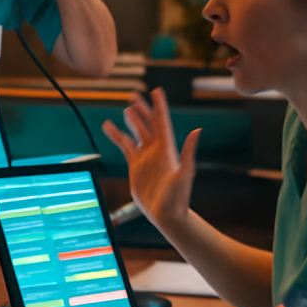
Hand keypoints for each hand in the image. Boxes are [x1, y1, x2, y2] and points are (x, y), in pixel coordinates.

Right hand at [102, 88, 198, 233]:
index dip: (159, 106)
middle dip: (142, 109)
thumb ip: (188, 152)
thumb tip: (197, 130)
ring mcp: (145, 157)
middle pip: (148, 124)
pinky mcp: (135, 166)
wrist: (167, 214)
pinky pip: (125, 146)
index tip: (156, 91)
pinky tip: (109, 128)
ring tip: (125, 109)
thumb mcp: (186, 173)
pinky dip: (117, 136)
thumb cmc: (179, 196)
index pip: (162, 122)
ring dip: (131, 121)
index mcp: (167, 149)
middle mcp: (156, 150)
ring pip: (136, 133)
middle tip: (133, 96)